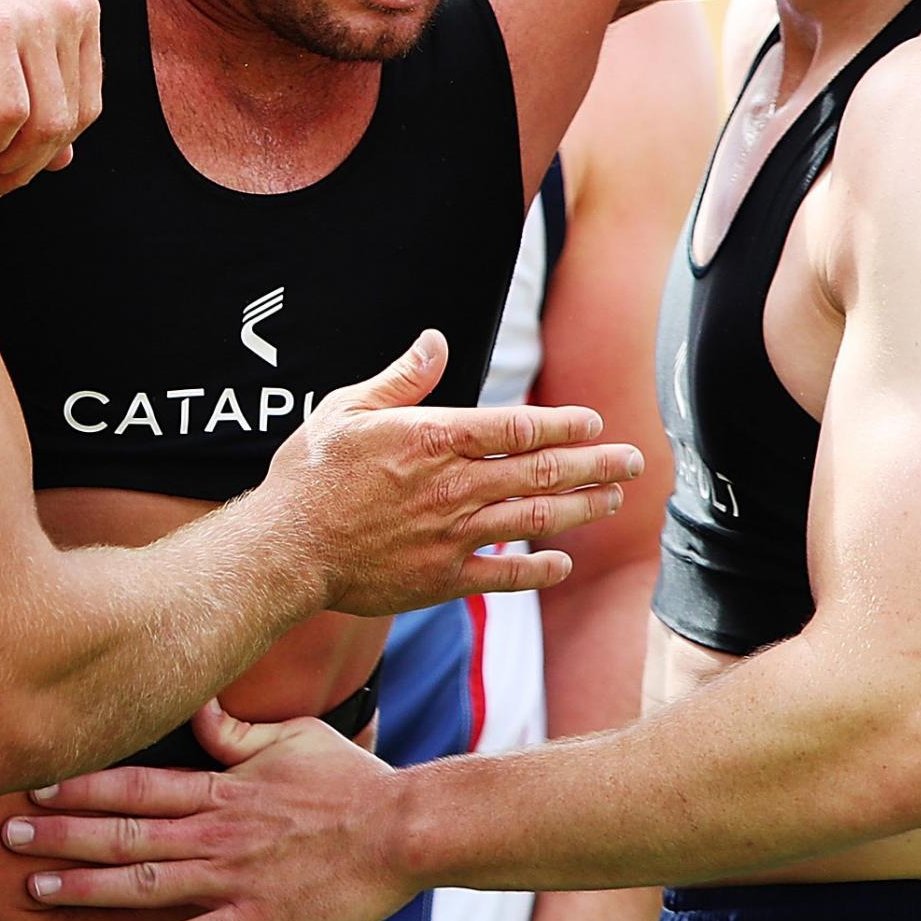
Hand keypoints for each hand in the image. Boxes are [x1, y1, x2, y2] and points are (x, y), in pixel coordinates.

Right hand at [0, 0, 102, 200]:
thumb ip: (36, 92)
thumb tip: (64, 162)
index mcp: (79, 11)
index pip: (85, 108)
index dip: (47, 152)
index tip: (7, 173)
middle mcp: (70, 11)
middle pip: (70, 121)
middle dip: (26, 167)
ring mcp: (37, 16)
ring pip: (46, 123)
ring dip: (8, 163)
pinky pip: (10, 111)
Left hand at [4, 701, 410, 920]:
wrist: (403, 829)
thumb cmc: (351, 782)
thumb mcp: (292, 737)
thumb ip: (237, 729)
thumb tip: (199, 703)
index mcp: (222, 787)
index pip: (137, 782)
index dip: (82, 784)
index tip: (35, 784)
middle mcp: (216, 830)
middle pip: (125, 831)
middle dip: (63, 835)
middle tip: (8, 838)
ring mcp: (235, 875)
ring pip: (146, 882)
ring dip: (87, 888)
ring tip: (36, 891)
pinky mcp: (259, 916)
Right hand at [268, 331, 643, 615]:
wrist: (286, 550)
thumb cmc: (310, 474)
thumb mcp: (346, 409)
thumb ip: (401, 379)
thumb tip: (437, 342)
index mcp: (434, 439)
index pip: (517, 428)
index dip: (563, 425)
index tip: (594, 421)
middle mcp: (454, 487)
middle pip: (541, 472)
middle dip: (595, 464)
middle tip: (634, 459)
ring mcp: (452, 536)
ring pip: (534, 520)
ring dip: (582, 509)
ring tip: (614, 499)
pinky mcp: (442, 579)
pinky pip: (504, 576)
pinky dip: (538, 570)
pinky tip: (563, 565)